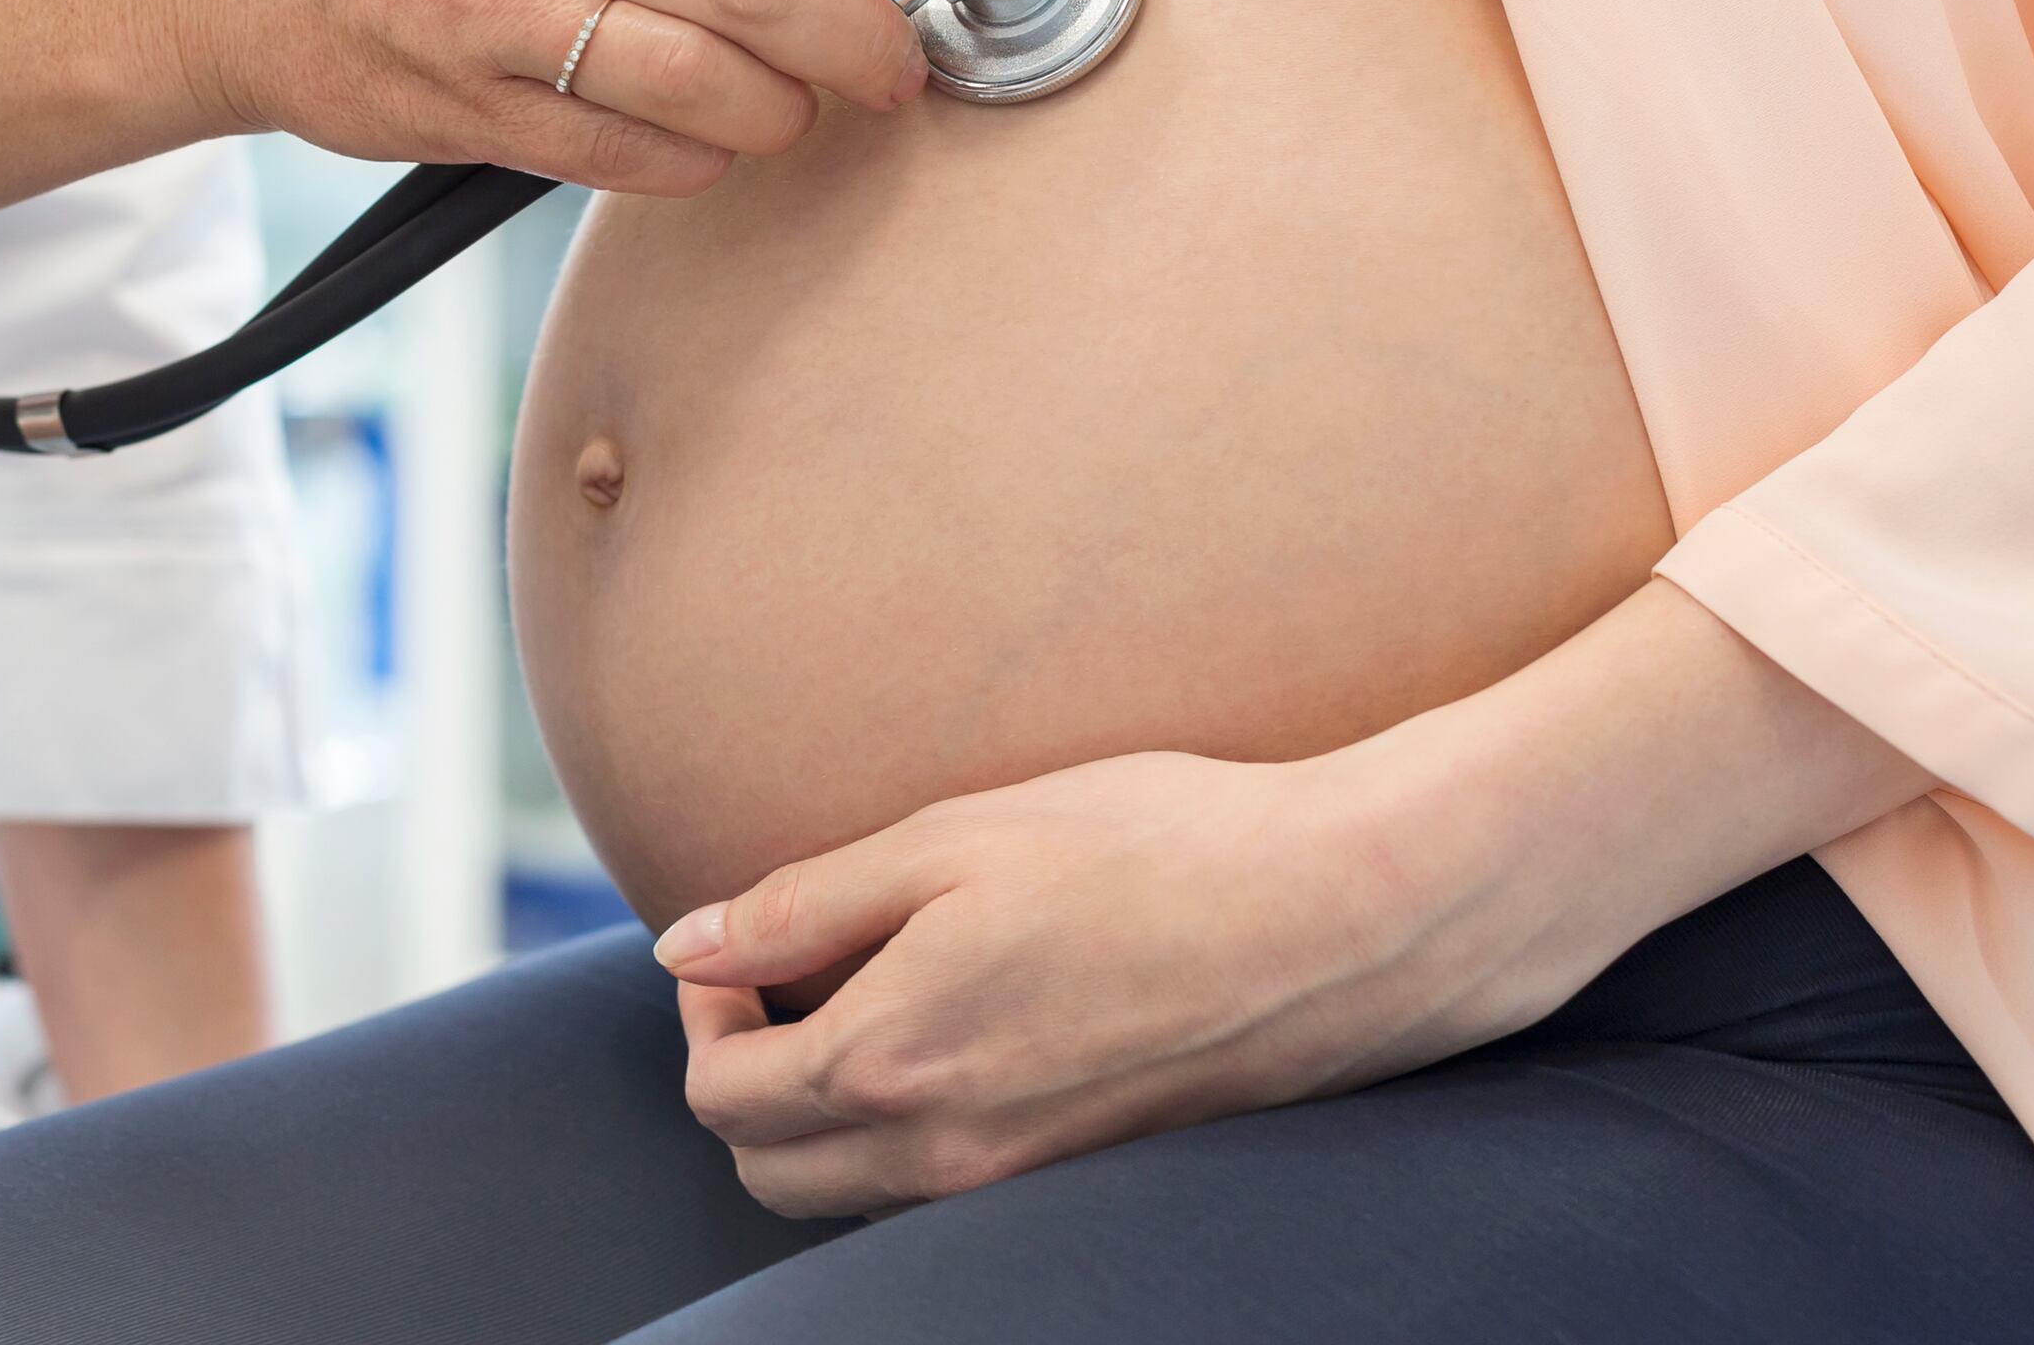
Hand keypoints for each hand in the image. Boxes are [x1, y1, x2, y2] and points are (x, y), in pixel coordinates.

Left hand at [649, 581, 1932, 1217]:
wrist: (1344, 914)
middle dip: (744, 1076)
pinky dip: (906, 1132)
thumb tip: (689, 943)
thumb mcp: (950, 840)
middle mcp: (947, 1151)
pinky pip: (941, 1189)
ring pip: (852, 1193)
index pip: (722, 1093)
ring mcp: (1020, 1178)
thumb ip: (802, 902)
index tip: (737, 946)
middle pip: (769, 1169)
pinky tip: (958, 1030)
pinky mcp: (1084, 1173)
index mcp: (892, 1062)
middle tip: (785, 977)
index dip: (703, 1013)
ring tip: (867, 996)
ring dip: (821, 1113)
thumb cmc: (1153, 848)